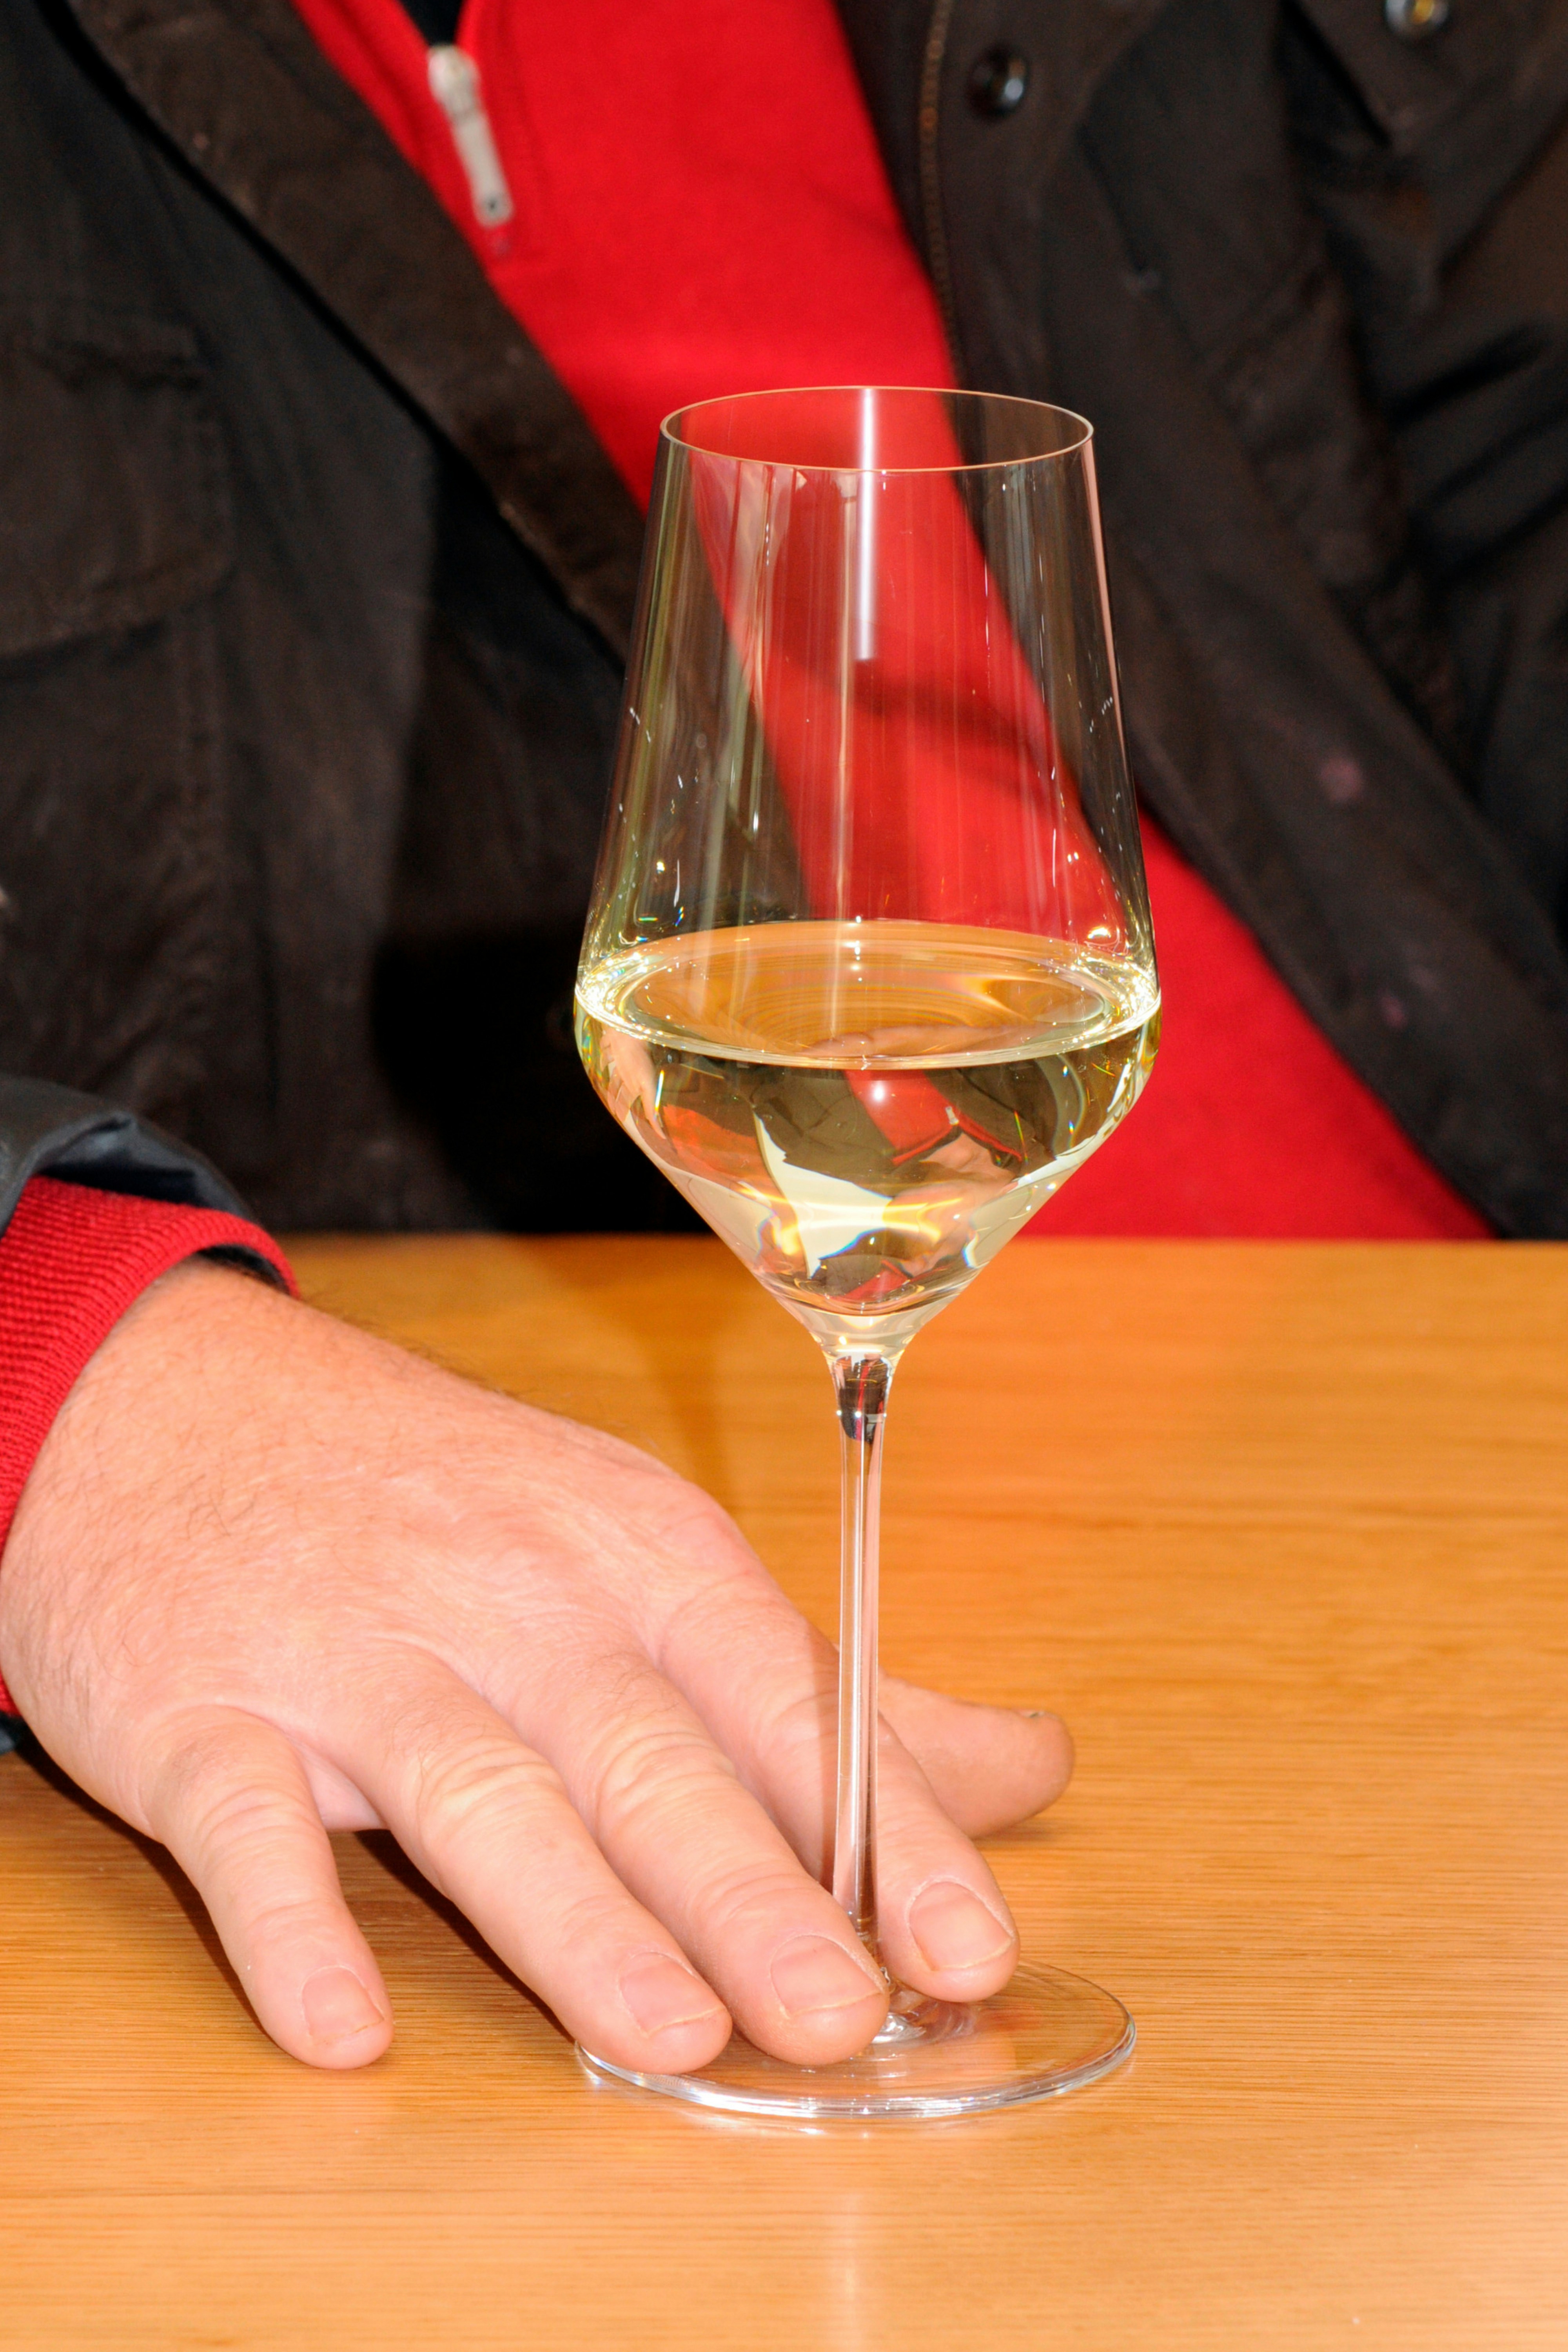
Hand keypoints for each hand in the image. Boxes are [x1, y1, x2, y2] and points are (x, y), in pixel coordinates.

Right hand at [0, 1261, 1070, 2071]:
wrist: (169, 1401)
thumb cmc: (441, 1505)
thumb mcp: (640, 1557)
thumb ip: (824, 1689)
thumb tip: (1029, 1767)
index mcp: (634, 1558)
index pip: (785, 1696)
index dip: (886, 1825)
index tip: (968, 1943)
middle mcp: (508, 1600)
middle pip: (646, 1752)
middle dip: (750, 1888)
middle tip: (839, 2015)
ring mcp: (349, 1653)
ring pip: (478, 1789)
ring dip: (571, 1917)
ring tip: (663, 2036)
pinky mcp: (199, 1707)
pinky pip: (246, 1822)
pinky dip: (292, 1922)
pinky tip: (344, 2028)